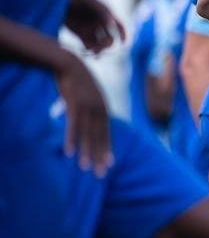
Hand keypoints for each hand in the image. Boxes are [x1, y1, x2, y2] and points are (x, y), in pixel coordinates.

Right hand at [54, 54, 112, 176]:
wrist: (69, 64)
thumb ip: (94, 109)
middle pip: (100, 138)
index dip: (107, 149)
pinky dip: (72, 139)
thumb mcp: (91, 96)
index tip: (110, 164)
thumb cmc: (79, 81)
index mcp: (104, 109)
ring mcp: (87, 108)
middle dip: (99, 156)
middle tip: (100, 174)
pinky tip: (69, 152)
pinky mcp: (74, 105)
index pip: (107, 134)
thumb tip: (95, 120)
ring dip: (86, 152)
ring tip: (84, 168)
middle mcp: (99, 110)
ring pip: (87, 135)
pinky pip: (73, 126)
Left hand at [65, 0, 125, 53]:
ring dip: (99, 50)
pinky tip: (88, 54)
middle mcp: (100, 23)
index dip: (123, 35)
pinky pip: (89, 46)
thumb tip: (112, 24)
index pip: (119, 26)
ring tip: (93, 52)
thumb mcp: (90, 2)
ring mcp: (91, 29)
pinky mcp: (81, 35)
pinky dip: (90, 51)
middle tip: (100, 46)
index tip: (123, 43)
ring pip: (100, 44)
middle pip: (110, 38)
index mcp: (106, 14)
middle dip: (107, 44)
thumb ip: (102, 12)